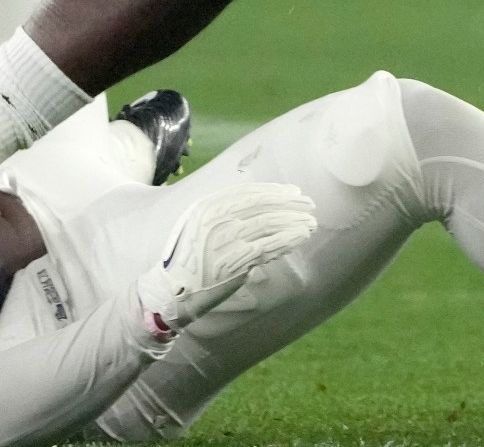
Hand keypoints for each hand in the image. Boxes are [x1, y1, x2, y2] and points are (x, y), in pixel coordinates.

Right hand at [138, 183, 319, 336]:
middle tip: (310, 205)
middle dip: (290, 204)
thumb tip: (260, 203)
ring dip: (294, 222)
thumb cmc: (190, 258)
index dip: (275, 191)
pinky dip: (288, 239)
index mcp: (208, 206)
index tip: (294, 193)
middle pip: (263, 206)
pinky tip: (301, 236)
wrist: (173, 291)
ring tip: (311, 222)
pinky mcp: (235, 262)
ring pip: (269, 225)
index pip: (249, 193)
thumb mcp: (199, 224)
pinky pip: (268, 247)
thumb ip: (224, 212)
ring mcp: (226, 240)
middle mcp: (217, 219)